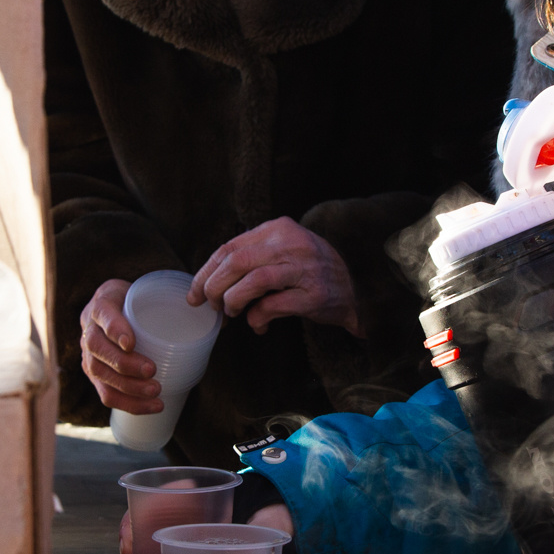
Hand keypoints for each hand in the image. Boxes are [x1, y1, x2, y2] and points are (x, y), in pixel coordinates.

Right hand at [80, 279, 161, 413]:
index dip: (114, 329)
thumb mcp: (146, 291)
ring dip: (128, 387)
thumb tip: (203, 310)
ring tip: (156, 391)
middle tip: (152, 370)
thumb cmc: (137, 303)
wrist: (117, 312)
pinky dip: (129, 404)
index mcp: (101, 304)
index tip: (130, 342)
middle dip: (125, 364)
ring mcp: (88, 355)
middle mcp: (89, 329)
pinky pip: (105, 394)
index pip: (102, 314)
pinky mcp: (95, 376)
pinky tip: (152, 407)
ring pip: (100, 374)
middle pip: (98, 349)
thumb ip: (166, 297)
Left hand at [189, 217, 361, 335]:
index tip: (194, 292)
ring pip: (253, 280)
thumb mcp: (284, 250)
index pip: (230, 246)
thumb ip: (253, 257)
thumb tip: (210, 282)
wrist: (359, 286)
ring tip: (232, 314)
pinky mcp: (313, 295)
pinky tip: (258, 325)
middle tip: (210, 305)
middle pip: (237, 261)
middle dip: (214, 287)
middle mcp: (291, 244)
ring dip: (234, 301)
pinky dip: (257, 318)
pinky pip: (273, 306)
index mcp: (278, 229)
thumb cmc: (312, 270)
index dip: (205, 271)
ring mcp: (304, 268)